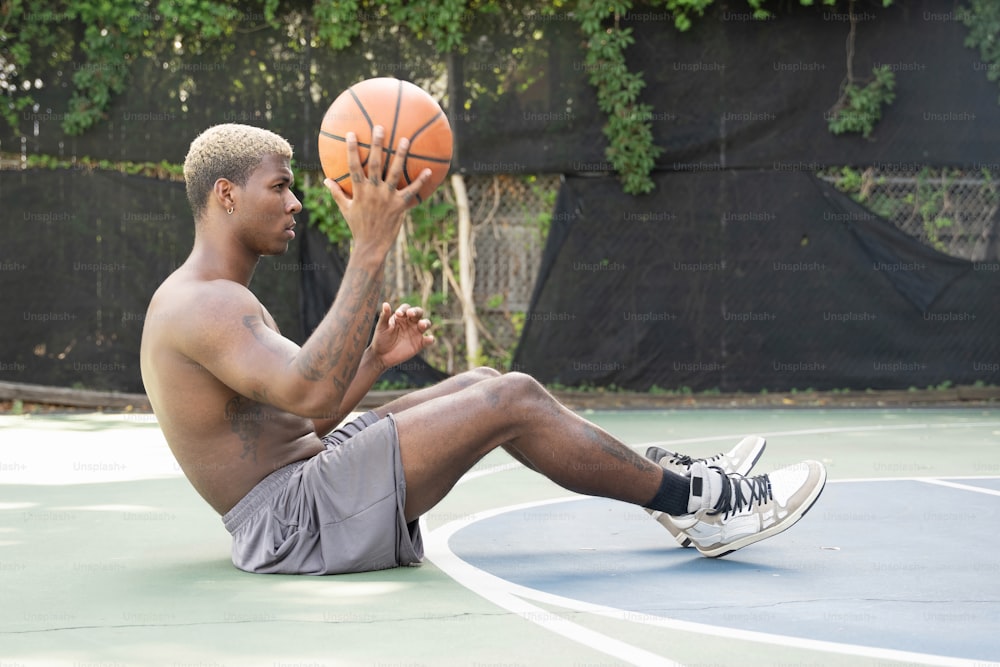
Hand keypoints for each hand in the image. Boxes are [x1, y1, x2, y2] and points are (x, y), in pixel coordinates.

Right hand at [324, 126, 430, 254]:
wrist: (371, 246)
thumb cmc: (358, 226)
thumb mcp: (345, 209)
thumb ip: (337, 193)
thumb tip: (326, 180)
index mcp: (359, 190)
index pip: (353, 166)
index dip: (351, 149)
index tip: (351, 133)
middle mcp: (373, 191)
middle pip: (374, 163)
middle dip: (377, 145)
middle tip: (380, 127)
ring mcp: (387, 197)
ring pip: (395, 172)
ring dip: (400, 155)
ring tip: (405, 140)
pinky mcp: (400, 206)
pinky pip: (412, 190)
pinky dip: (421, 180)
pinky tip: (429, 170)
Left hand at [369, 302, 434, 370]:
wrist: (381, 356)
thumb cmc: (380, 339)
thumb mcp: (381, 327)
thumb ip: (384, 316)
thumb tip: (385, 304)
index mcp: (401, 317)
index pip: (406, 308)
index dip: (404, 309)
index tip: (398, 314)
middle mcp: (410, 322)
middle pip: (418, 312)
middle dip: (416, 312)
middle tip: (411, 314)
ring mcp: (416, 332)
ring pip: (426, 324)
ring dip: (425, 323)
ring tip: (422, 325)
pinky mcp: (420, 343)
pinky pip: (428, 340)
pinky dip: (430, 339)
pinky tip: (430, 339)